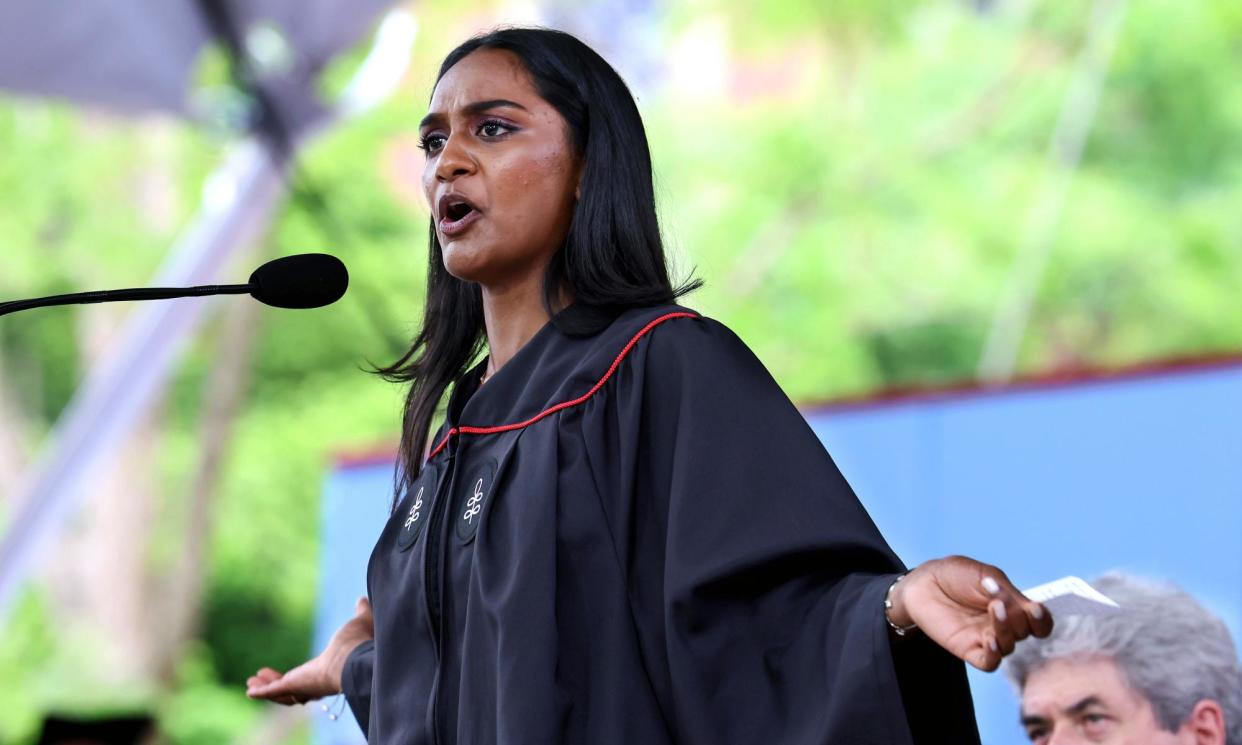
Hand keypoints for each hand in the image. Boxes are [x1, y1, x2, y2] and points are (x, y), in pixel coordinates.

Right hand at [246, 596, 373, 705]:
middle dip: (277, 686)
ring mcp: (306, 686)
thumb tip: (364, 600)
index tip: (289, 676)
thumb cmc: (361, 644)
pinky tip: (250, 690)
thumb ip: (361, 613)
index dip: (299, 678)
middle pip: (294, 690)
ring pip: (283, 694)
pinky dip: (263, 692)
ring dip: (267, 688)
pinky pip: (275, 692)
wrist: (359, 659)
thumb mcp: (359, 623)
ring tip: (251, 682)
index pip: (312, 678)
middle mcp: (318, 683)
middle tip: (260, 678)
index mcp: (332, 671)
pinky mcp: (296, 684)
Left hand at [886, 556, 1052, 671]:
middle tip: (999, 599)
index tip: (1035, 609)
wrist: (924, 581)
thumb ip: (1007, 592)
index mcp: (1013, 607)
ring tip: (994, 608)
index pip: (1039, 622)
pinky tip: (990, 640)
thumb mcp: (985, 575)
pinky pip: (989, 662)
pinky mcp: (969, 649)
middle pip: (1025, 632)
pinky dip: (994, 655)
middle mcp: (1003, 626)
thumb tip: (1024, 607)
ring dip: (1005, 630)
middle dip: (1017, 616)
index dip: (1042, 619)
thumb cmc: (956, 575)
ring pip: (1009, 647)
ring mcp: (987, 638)